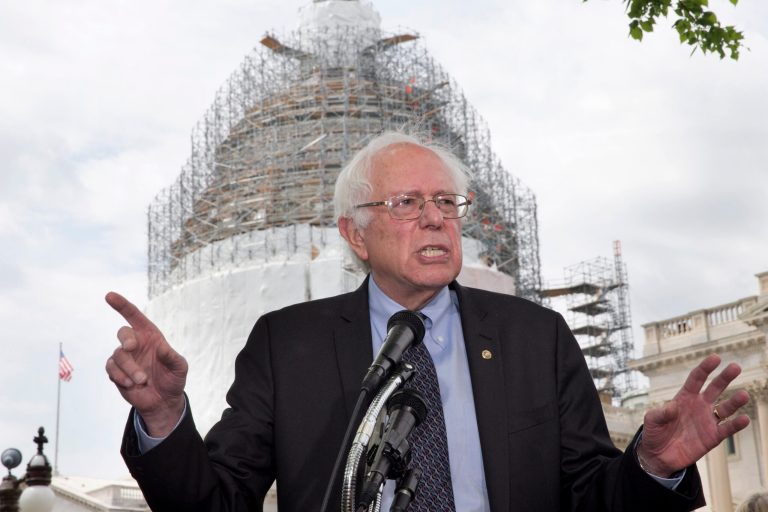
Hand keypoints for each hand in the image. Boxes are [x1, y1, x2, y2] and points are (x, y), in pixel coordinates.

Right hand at [105, 291, 187, 436]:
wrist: (163, 401)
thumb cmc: (173, 379)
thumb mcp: (179, 367)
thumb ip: (172, 357)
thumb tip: (162, 347)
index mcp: (150, 336)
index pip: (134, 316)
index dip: (122, 305)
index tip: (109, 295)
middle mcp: (135, 344)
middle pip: (123, 333)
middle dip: (126, 339)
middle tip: (132, 348)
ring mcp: (125, 358)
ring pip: (117, 355)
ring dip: (129, 368)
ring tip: (142, 381)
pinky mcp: (116, 372)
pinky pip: (110, 369)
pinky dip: (120, 376)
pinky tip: (130, 384)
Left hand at [637, 354, 749, 476]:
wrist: (658, 456)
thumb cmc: (654, 433)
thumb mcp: (651, 420)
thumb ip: (661, 413)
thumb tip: (673, 407)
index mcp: (684, 398)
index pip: (696, 379)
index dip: (705, 368)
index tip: (716, 358)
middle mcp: (699, 406)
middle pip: (715, 388)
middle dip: (725, 378)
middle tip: (736, 367)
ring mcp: (707, 421)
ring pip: (725, 408)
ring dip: (735, 401)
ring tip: (744, 395)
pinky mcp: (713, 437)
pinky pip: (727, 428)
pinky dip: (736, 424)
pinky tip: (744, 418)